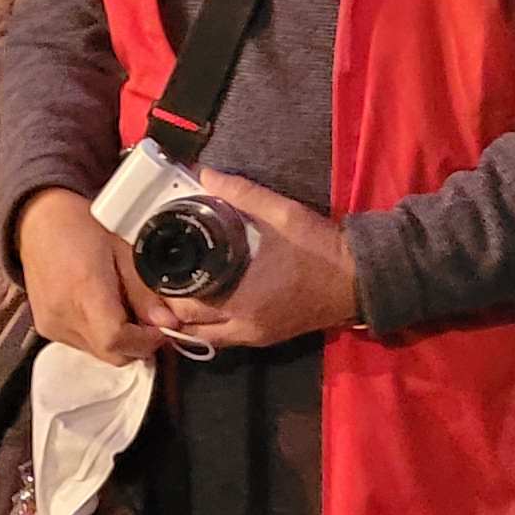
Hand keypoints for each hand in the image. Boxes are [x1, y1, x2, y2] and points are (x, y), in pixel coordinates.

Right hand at [16, 192, 166, 362]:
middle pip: (111, 354)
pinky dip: (99, 335)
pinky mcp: (46, 328)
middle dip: (137, 344)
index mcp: (84, 290)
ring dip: (118, 340)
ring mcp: (52, 324)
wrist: (40, 222)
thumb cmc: (82, 227)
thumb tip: (167, 321)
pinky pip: (82, 345)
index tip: (161, 329)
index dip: (146, 341)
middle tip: (149, 321)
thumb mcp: (125, 251)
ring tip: (122, 308)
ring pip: (99, 353)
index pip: (116, 340)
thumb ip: (145, 292)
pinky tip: (102, 310)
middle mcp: (64, 314)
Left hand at [146, 172, 359, 351]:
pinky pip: (226, 340)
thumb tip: (204, 174)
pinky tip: (209, 305)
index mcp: (241, 297)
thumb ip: (241, 193)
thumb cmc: (318, 248)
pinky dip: (211, 328)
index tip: (157, 268)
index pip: (184, 306)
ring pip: (206, 339)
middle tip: (166, 280)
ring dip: (190, 322)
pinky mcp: (267, 338)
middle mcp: (243, 325)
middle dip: (172, 307)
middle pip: (189, 328)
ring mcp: (255, 336)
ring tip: (182, 294)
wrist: (358, 279)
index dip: (165, 290)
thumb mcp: (281, 213)